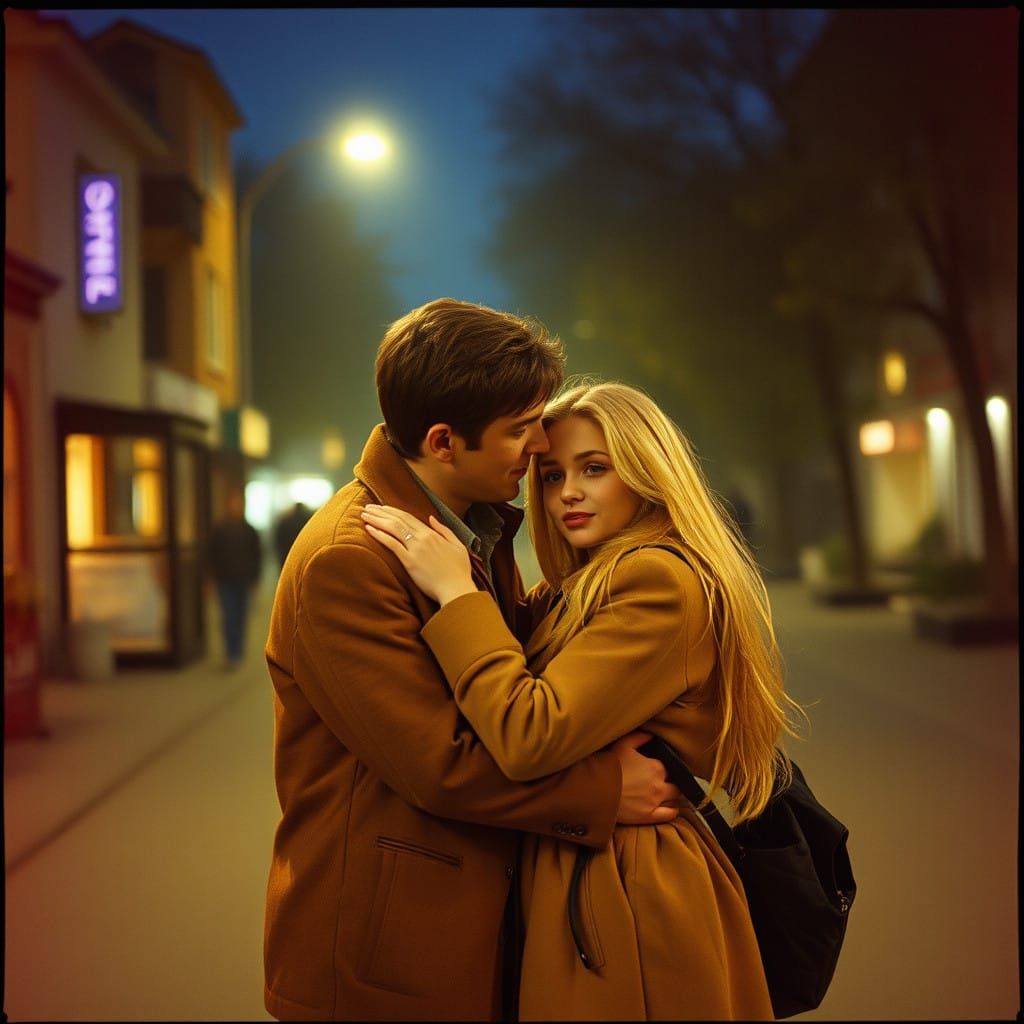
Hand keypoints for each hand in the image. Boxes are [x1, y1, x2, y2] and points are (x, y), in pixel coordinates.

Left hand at [361, 504, 475, 604]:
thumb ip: (445, 530)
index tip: (382, 507)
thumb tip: (432, 518)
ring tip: (364, 515)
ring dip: (377, 520)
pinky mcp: (409, 562)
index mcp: (432, 534)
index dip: (393, 511)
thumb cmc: (459, 571)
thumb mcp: (458, 546)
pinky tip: (369, 529)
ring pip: (393, 528)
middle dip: (381, 512)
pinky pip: (391, 544)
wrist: (456, 589)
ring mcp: (415, 549)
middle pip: (398, 520)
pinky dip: (379, 535)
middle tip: (368, 508)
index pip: (409, 517)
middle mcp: (422, 538)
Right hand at [611, 731, 681, 824]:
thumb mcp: (623, 745)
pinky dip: (672, 811)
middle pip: (674, 784)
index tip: (655, 769)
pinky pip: (669, 815)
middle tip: (659, 782)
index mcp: (655, 767)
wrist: (596, 791)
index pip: (669, 767)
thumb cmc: (608, 767)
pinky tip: (672, 807)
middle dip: (669, 782)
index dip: (663, 768)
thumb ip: (639, 737)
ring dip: (670, 796)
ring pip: (674, 799)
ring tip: (664, 794)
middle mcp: (659, 785)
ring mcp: (655, 802)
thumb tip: (651, 735)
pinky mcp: (649, 816)